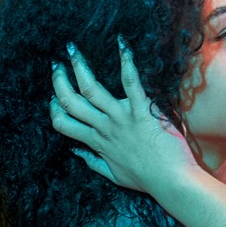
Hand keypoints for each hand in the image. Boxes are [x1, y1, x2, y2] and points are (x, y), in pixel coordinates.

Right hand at [51, 39, 198, 195]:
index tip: (53, 97)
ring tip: (71, 50)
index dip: (54, 109)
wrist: (172, 181)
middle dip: (59, 82)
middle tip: (55, 65)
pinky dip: (126, 62)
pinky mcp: (142, 111)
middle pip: (71, 102)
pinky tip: (122, 45)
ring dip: (79, 67)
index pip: (64, 124)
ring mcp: (122, 118)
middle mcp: (105, 128)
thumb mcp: (114, 175)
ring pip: (91, 89)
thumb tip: (76, 153)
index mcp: (97, 142)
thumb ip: (93, 162)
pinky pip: (131, 83)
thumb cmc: (147, 179)